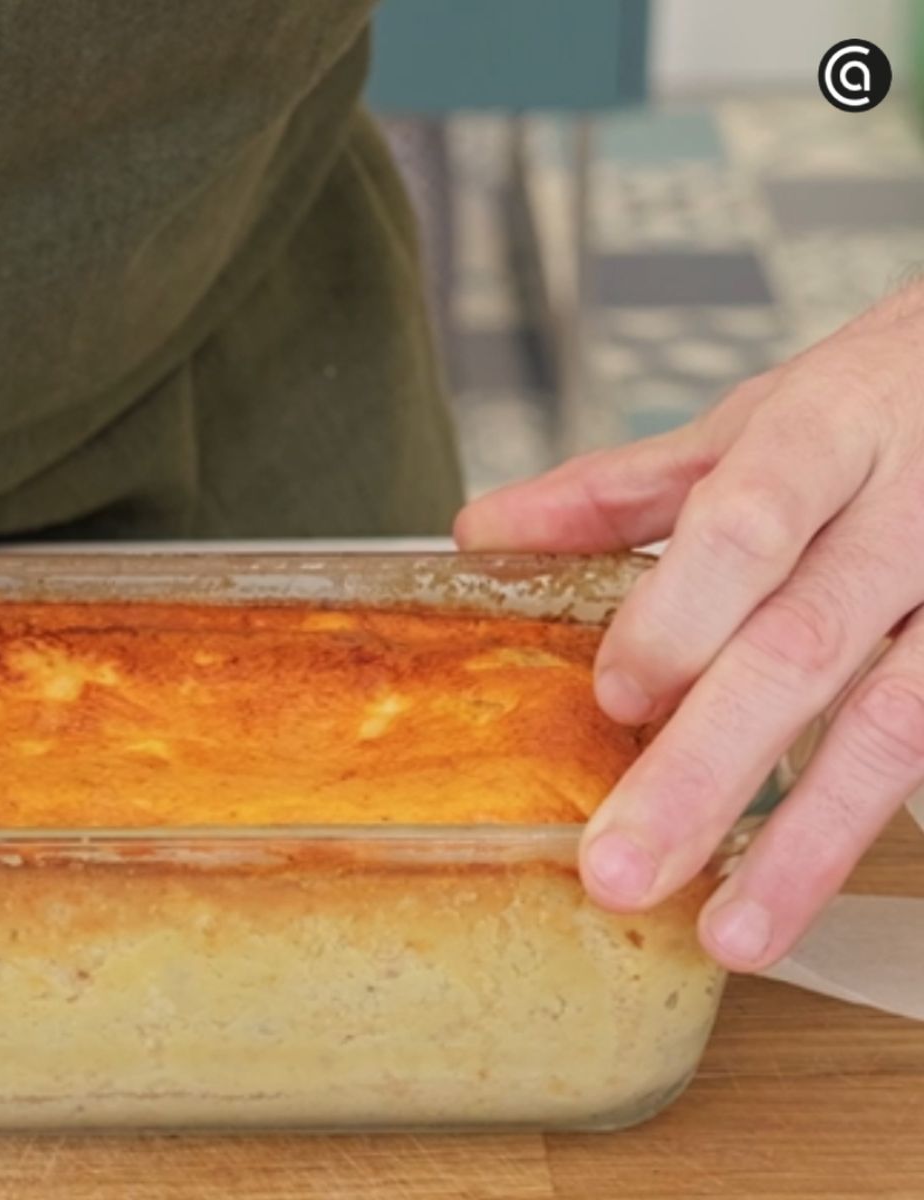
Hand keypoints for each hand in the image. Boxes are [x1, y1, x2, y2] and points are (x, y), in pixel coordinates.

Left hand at [454, 284, 923, 971]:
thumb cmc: (884, 403)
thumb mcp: (755, 419)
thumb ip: (621, 487)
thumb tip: (482, 536)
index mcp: (828, 430)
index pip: (748, 523)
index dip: (681, 611)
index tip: (617, 696)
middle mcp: (914, 510)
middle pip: (806, 646)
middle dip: (709, 765)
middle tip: (621, 866)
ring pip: (901, 723)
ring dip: (807, 839)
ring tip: (731, 930)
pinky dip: (874, 822)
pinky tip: (805, 890)